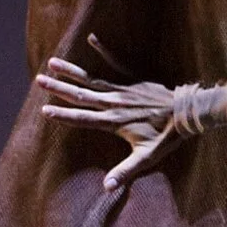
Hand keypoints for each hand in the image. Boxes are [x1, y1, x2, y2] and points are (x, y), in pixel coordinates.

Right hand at [37, 59, 178, 189]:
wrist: (186, 114)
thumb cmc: (166, 137)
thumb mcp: (146, 158)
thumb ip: (125, 171)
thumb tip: (107, 188)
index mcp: (113, 122)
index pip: (83, 119)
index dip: (63, 116)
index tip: (45, 111)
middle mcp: (113, 103)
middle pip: (81, 95)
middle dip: (59, 89)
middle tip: (39, 80)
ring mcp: (122, 90)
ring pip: (92, 78)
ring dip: (72, 71)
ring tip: (52, 62)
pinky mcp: (133, 80)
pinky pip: (116, 62)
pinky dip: (104, 50)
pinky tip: (92, 38)